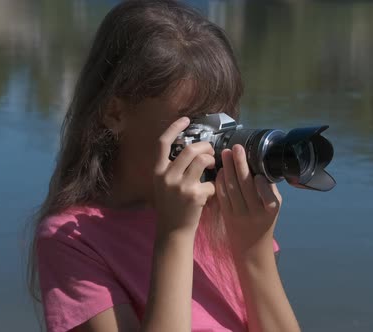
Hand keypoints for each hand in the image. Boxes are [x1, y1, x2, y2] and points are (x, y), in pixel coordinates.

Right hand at [152, 117, 216, 235]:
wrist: (173, 230)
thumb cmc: (171, 205)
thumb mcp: (163, 184)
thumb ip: (172, 167)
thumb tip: (191, 147)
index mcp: (157, 171)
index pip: (162, 142)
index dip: (175, 128)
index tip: (186, 119)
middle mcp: (167, 176)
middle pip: (190, 148)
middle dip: (205, 146)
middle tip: (210, 151)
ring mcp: (180, 186)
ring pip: (203, 160)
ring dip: (212, 160)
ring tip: (213, 166)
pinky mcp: (194, 196)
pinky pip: (211, 181)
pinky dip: (214, 185)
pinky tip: (212, 191)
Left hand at [215, 144, 281, 261]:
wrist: (252, 248)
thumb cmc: (265, 222)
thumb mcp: (274, 208)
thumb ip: (269, 190)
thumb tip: (260, 166)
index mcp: (270, 210)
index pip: (267, 195)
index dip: (261, 184)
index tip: (257, 171)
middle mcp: (255, 213)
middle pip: (245, 186)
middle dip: (240, 165)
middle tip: (236, 148)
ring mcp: (239, 214)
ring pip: (231, 189)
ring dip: (228, 169)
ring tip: (225, 154)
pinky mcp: (226, 215)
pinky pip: (222, 196)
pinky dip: (220, 182)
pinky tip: (221, 170)